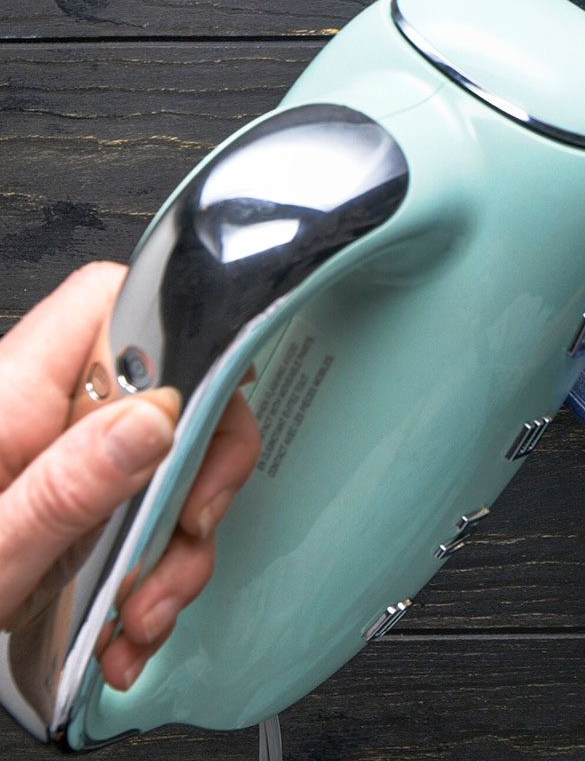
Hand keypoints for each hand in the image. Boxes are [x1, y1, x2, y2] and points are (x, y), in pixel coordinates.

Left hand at [0, 263, 261, 690]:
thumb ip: (68, 485)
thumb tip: (159, 417)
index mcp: (10, 397)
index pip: (108, 301)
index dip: (178, 333)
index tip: (213, 413)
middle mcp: (41, 419)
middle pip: (165, 392)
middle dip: (202, 471)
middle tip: (194, 533)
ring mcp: (61, 469)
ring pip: (167, 470)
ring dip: (177, 551)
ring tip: (142, 620)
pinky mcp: (69, 515)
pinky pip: (141, 524)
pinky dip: (150, 583)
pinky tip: (127, 635)